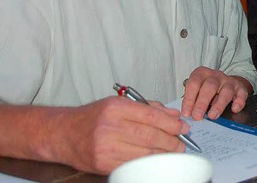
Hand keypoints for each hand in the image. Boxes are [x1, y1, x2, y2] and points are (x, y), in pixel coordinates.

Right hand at [49, 96, 187, 173]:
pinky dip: (148, 163)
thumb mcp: (118, 103)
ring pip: (144, 153)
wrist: (62, 134)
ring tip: (174, 151)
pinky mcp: (103, 164)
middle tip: (182, 141)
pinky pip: (133, 164)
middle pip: (150, 135)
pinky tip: (156, 159)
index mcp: (116, 108)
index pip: (152, 116)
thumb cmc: (92, 117)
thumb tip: (173, 114)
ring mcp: (106, 147)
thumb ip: (147, 107)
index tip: (183, 127)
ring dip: (163, 153)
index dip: (171, 123)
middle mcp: (110, 126)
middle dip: (171, 140)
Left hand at [181, 67, 252, 119]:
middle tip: (197, 117)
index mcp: (201, 74)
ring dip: (219, 104)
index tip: (186, 113)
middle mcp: (215, 76)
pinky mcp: (240, 88)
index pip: (194, 84)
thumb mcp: (196, 91)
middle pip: (209, 86)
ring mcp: (229, 81)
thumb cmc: (206, 90)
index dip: (189, 99)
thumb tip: (186, 116)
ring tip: (212, 116)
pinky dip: (239, 102)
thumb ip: (191, 101)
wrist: (225, 84)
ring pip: (226, 90)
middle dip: (202, 103)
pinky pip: (241, 94)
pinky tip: (234, 109)